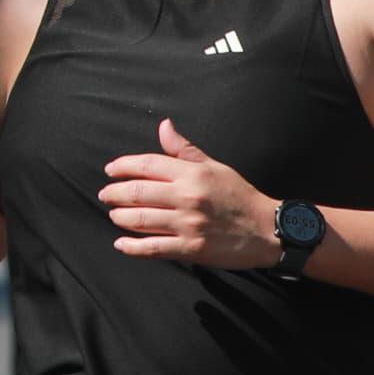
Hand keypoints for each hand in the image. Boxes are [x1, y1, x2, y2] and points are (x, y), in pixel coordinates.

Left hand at [99, 117, 278, 266]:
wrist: (268, 230)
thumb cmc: (240, 197)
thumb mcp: (215, 167)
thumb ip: (185, 150)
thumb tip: (164, 126)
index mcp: (193, 174)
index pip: (147, 165)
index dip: (122, 167)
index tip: (110, 171)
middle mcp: (188, 197)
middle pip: (136, 192)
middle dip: (114, 193)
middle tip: (105, 195)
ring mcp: (188, 224)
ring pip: (139, 219)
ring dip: (119, 217)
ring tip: (115, 215)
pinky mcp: (191, 248)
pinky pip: (153, 248)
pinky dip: (132, 247)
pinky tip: (121, 244)